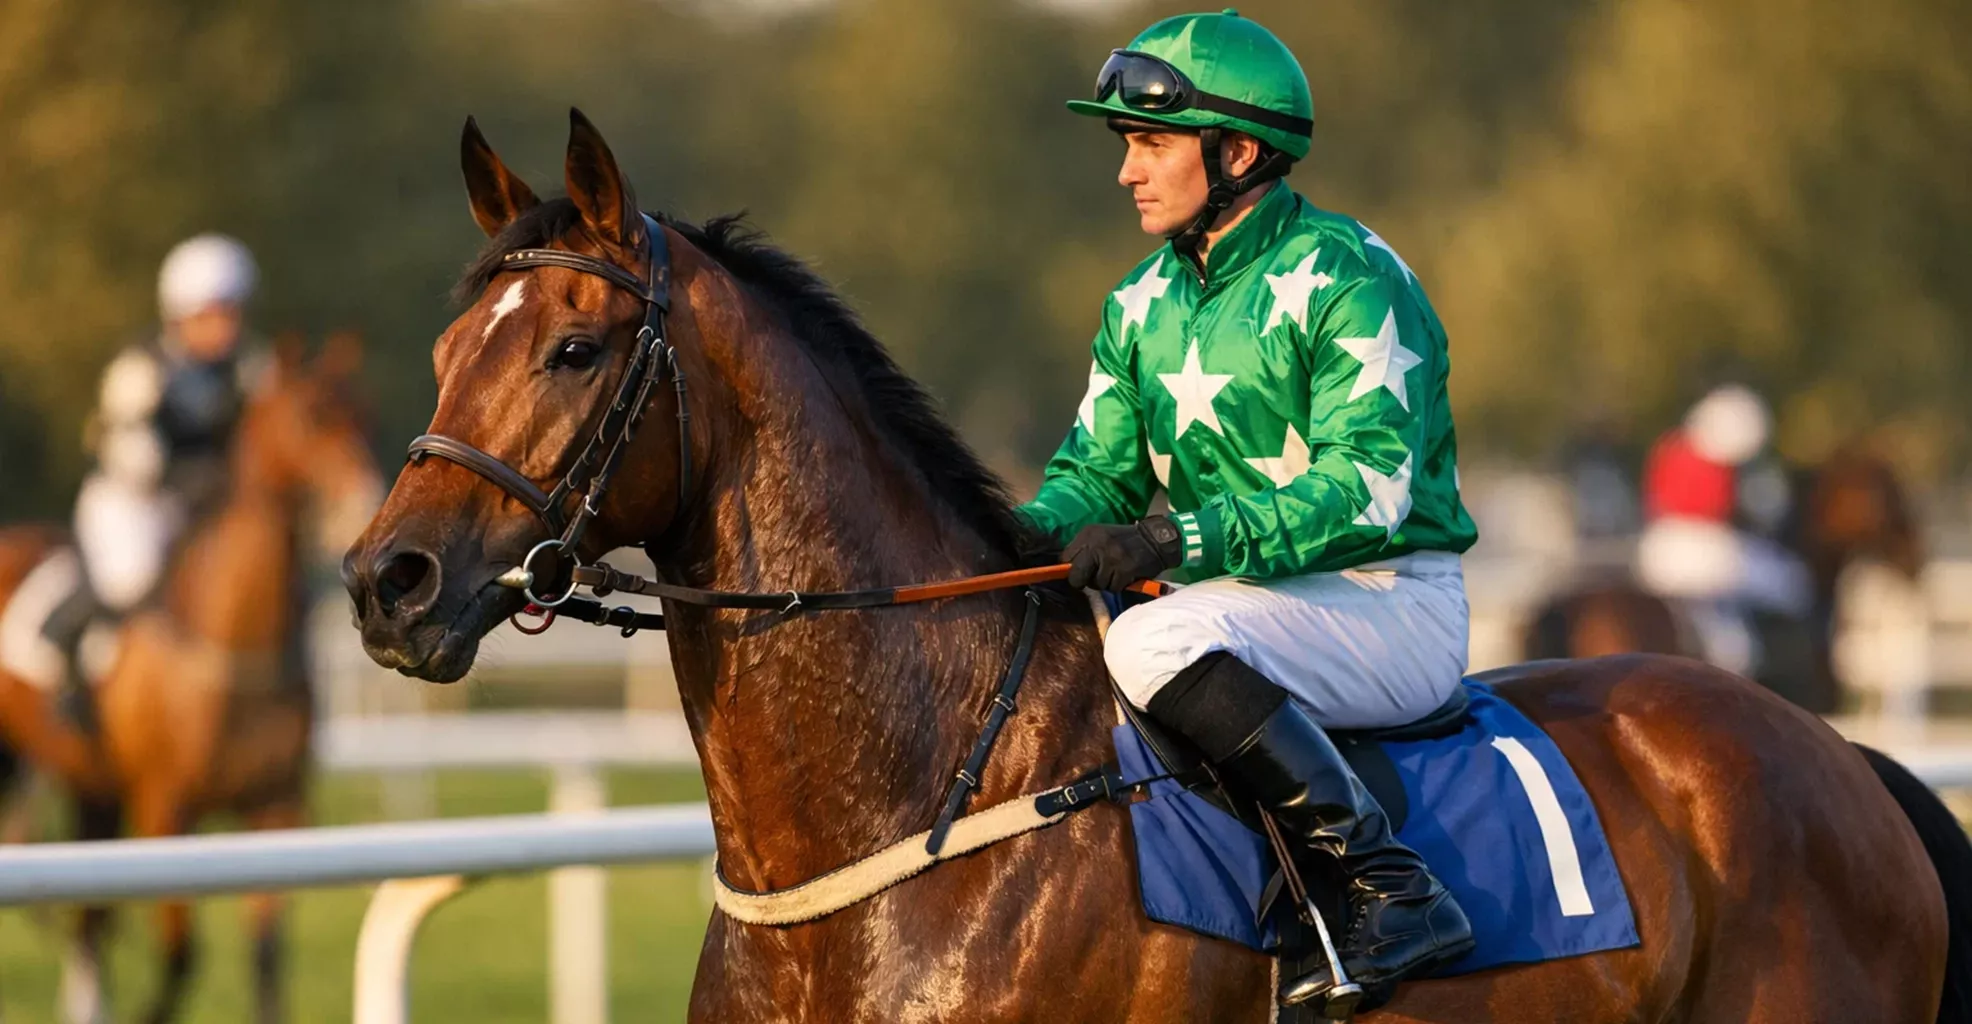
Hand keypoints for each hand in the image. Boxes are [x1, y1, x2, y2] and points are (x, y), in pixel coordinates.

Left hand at [1064, 516, 1183, 590]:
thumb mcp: (1101, 538)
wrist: (1156, 539)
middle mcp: (1096, 544)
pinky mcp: (1124, 570)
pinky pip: (1113, 587)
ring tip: (1116, 572)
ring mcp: (1110, 557)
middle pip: (1075, 575)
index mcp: (1088, 534)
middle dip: (1083, 581)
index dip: (1071, 570)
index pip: (1064, 559)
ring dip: (1106, 583)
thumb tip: (1067, 570)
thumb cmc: (1125, 542)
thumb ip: (1084, 551)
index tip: (1081, 572)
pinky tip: (1127, 574)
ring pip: (1096, 584)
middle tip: (1095, 578)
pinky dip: (1120, 585)